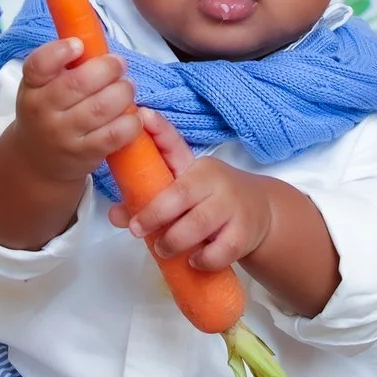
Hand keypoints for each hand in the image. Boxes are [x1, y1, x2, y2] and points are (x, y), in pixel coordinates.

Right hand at [9, 38, 140, 182]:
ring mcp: (64, 135)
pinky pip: (114, 135)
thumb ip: (62, 65)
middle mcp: (43, 111)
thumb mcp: (41, 87)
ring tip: (127, 88)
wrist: (38, 161)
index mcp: (32, 87)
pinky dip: (130, 122)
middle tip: (119, 64)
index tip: (79, 44)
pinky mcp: (84, 154)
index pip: (38, 66)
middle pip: (78, 85)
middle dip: (107, 69)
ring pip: (100, 108)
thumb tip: (94, 37)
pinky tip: (134, 115)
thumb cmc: (47, 112)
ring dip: (122, 92)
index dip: (59, 52)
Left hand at [110, 111, 273, 273]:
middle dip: (154, 213)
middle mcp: (215, 181)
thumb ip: (148, 200)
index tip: (142, 116)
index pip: (174, 146)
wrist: (262, 213)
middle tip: (136, 229)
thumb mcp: (183, 195)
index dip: (158, 132)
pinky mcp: (244, 233)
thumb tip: (115, 215)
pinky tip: (195, 260)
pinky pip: (220, 250)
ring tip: (164, 248)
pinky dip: (203, 259)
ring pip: (199, 224)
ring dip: (174, 241)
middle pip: (181, 194)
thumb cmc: (211, 202)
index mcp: (195, 168)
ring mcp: (232, 207)